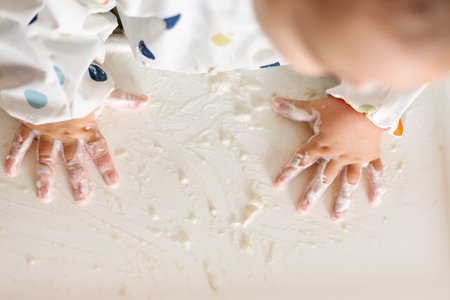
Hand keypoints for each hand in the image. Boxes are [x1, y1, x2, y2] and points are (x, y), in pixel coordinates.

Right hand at [4, 88, 148, 203]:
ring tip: (44, 196)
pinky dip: (14, 155)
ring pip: (46, 158)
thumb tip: (144, 101)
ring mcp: (47, 131)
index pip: (99, 150)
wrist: (50, 73)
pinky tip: (11, 171)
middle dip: (78, 181)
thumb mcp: (103, 91)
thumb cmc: (77, 81)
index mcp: (85, 127)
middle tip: (81, 200)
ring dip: (45, 178)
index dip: (106, 167)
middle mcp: (67, 133)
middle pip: (73, 161)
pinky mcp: (30, 123)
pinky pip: (21, 142)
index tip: (112, 183)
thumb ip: (122, 99)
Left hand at [273, 96, 385, 221]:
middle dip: (310, 195)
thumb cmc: (341, 106)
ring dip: (342, 201)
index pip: (300, 161)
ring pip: (346, 183)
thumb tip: (275, 103)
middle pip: (321, 179)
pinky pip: (373, 173)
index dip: (288, 172)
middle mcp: (336, 156)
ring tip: (337, 217)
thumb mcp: (316, 108)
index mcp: (321, 145)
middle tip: (302, 210)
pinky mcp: (369, 156)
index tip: (278, 184)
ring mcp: (354, 159)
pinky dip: (376, 186)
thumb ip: (295, 109)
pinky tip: (375, 201)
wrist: (370, 104)